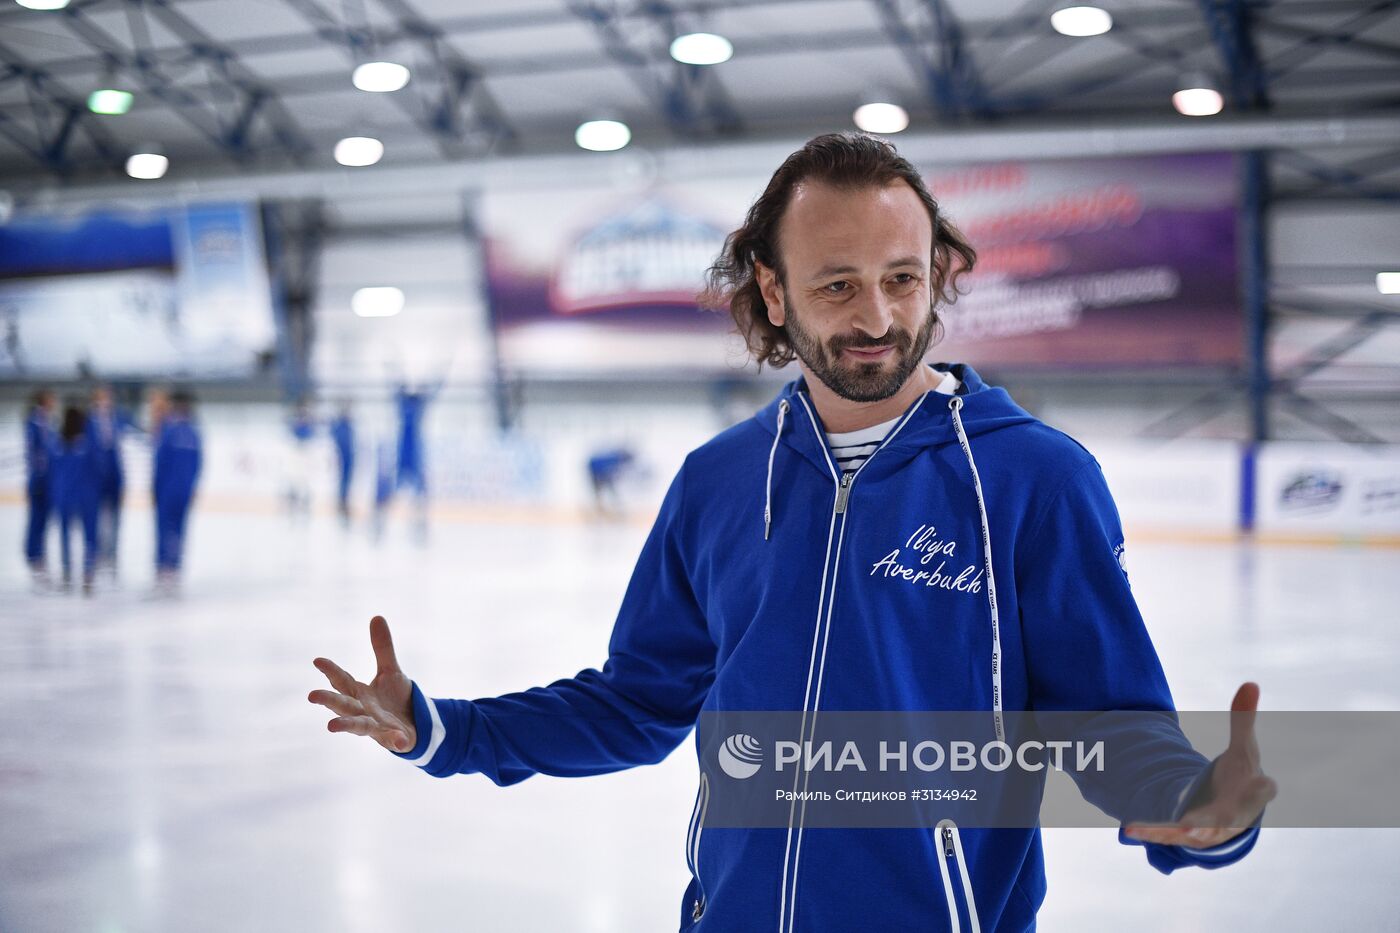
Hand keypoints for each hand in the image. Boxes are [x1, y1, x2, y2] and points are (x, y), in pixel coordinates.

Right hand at [309, 615, 415, 752]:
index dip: (331, 670)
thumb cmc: (394, 699)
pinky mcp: (392, 738)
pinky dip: (396, 740)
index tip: (318, 660)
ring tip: (331, 726)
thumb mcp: (390, 671)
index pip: (342, 680)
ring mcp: (376, 726)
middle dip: (329, 700)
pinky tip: (399, 740)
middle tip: (312, 695)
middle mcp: (362, 710)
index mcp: (359, 694)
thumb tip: (376, 616)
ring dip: (346, 725)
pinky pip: (394, 740)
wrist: (412, 725)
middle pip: (343, 704)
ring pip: (358, 725)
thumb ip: (382, 648)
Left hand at [1124, 682, 1277, 848]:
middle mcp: (1234, 816)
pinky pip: (1169, 835)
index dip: (1264, 787)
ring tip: (1180, 828)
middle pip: (1231, 818)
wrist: (1232, 812)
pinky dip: (1151, 833)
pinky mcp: (1188, 836)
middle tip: (1209, 818)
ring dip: (1188, 830)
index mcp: (1252, 792)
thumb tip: (1250, 683)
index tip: (1266, 781)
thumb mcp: (1242, 748)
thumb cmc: (1240, 778)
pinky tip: (1130, 829)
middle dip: (1222, 818)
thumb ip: (1243, 719)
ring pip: (1200, 832)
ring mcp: (1212, 829)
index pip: (1262, 790)